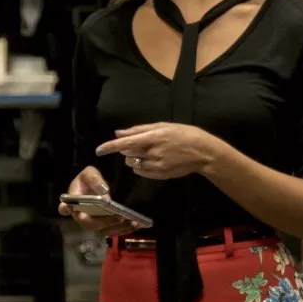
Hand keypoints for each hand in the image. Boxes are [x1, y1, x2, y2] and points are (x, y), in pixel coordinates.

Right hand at [57, 165, 137, 236]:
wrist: (95, 184)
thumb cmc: (89, 179)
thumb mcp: (89, 173)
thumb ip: (94, 179)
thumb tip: (104, 192)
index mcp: (72, 202)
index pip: (65, 208)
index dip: (65, 209)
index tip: (70, 209)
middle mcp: (80, 216)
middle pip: (89, 224)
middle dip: (105, 222)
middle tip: (120, 217)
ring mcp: (92, 222)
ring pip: (103, 231)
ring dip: (118, 229)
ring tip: (133, 223)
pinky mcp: (103, 225)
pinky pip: (112, 231)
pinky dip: (124, 229)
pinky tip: (136, 225)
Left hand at [95, 123, 220, 180]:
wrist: (204, 152)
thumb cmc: (184, 134)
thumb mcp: (163, 126)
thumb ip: (139, 130)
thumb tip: (119, 133)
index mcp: (153, 137)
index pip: (125, 143)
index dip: (110, 147)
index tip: (98, 150)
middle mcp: (153, 152)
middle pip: (127, 154)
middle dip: (127, 150)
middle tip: (140, 145)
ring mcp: (157, 165)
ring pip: (133, 164)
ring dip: (134, 158)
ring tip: (149, 152)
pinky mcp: (160, 175)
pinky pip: (141, 172)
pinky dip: (140, 167)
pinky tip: (152, 161)